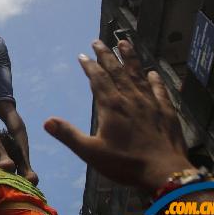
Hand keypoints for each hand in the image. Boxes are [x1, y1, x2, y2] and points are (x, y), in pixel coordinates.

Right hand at [44, 40, 192, 191]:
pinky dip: (155, 80)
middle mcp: (130, 98)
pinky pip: (159, 90)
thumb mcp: (91, 153)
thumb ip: (69, 135)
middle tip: (98, 41)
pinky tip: (152, 73)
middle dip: (106, 55)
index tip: (82, 55)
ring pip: (138, 74)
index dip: (89, 66)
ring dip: (130, 57)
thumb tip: (46, 121)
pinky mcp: (166, 111)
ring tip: (124, 42)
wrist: (165, 173)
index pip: (98, 79)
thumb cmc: (126, 164)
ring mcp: (150, 103)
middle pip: (117, 70)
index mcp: (111, 106)